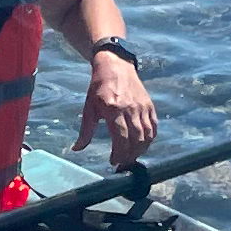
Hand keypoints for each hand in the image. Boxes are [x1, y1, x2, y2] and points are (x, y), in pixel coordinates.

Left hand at [74, 53, 158, 168]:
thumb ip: (85, 131)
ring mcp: (142, 107)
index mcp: (113, 109)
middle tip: (122, 164)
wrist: (115, 66)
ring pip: (147, 135)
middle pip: (136, 139)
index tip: (113, 162)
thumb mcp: (89, 108)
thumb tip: (77, 149)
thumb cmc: (98, 88)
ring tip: (131, 157)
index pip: (121, 137)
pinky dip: (149, 139)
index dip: (119, 153)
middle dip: (130, 156)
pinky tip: (141, 145)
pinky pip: (153, 127)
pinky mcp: (149, 105)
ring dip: (140, 150)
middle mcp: (130, 109)